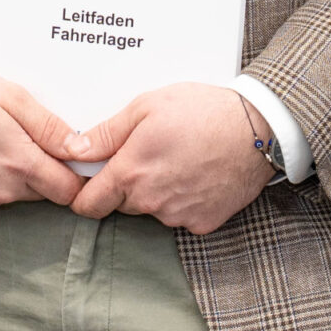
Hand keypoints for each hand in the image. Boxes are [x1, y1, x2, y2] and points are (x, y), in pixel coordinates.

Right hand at [0, 70, 87, 212]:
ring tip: (2, 141)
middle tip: (32, 137)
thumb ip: (49, 126)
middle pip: (47, 193)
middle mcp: (1, 190)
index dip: (77, 174)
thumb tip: (80, 149)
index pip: (69, 191)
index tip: (74, 155)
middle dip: (48, 170)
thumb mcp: (9, 96)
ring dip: (21, 175)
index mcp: (18, 162)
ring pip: (20, 195)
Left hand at [65, 82, 271, 234]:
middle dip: (126, 185)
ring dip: (156, 192)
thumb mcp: (146, 107)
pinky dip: (184, 200)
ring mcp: (178, 216)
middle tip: (148, 155)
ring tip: (179, 158)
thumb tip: (74, 151)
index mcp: (131, 173)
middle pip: (121, 205)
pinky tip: (197, 174)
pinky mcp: (202, 223)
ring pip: (152, 210)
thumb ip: (105, 134)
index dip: (84, 195)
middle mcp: (151, 202)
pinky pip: (181, 216)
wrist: (257, 128)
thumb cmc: (202, 111)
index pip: (89, 205)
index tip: (91, 183)